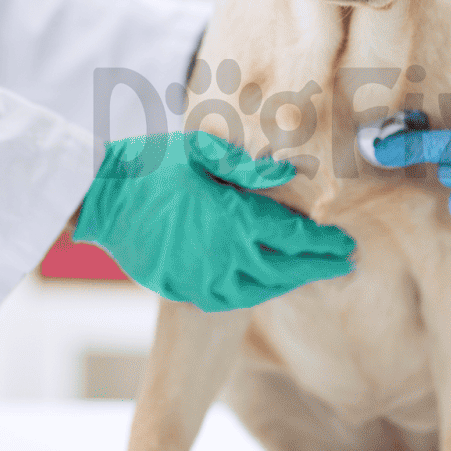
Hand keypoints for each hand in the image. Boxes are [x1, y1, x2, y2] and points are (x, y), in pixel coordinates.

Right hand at [75, 131, 354, 310]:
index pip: (296, 238)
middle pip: (288, 269)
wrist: (103, 200)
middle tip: (345, 263)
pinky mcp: (185, 290)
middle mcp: (226, 255)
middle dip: (319, 266)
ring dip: (290, 282)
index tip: (347, 245)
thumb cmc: (153, 166)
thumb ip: (247, 166)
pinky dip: (255, 293)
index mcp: (235, 218)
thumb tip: (290, 173)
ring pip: (262, 289)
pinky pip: (230, 300)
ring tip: (311, 273)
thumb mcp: (201, 150)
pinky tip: (265, 284)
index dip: (326, 244)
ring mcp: (204, 278)